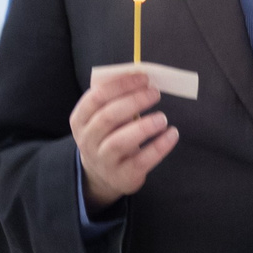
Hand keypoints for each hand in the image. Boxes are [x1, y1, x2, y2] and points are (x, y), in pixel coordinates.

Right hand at [72, 72, 178, 209]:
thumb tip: (141, 76)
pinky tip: (172, 134)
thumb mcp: (102, 117)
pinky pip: (141, 161)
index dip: (121, 85)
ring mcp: (103, 160)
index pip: (96, 97)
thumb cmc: (107, 136)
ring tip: (162, 117)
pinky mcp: (122, 176)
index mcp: (80, 120)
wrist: (102, 175)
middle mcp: (87, 141)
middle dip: (134, 101)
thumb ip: (115, 98)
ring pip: (119, 141)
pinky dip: (159, 146)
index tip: (144, 78)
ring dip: (144, 126)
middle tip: (155, 93)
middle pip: (108, 117)